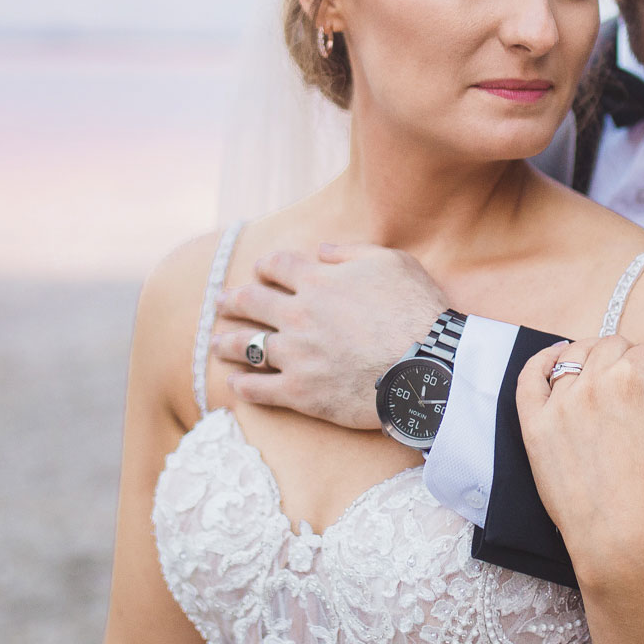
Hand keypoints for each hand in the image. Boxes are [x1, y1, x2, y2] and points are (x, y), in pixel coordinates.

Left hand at [213, 242, 448, 431]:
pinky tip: (235, 385)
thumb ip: (351, 252)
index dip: (265, 267)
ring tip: (217, 344)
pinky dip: (243, 386)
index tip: (260, 271)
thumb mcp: (392, 262)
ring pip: (246, 345)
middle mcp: (298, 314)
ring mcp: (295, 355)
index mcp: (317, 280)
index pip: (275, 266)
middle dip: (231, 301)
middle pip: (250, 302)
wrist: (427, 366)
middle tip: (220, 303)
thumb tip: (321, 250)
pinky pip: (258, 389)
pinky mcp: (299, 392)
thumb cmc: (417, 310)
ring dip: (226, 343)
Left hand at [515, 334, 643, 587]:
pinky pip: (530, 377)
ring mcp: (558, 403)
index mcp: (630, 381)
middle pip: (610, 346)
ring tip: (601, 373)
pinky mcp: (534, 424)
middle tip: (635, 385)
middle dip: (629, 358)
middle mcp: (590, 384)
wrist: (617, 534)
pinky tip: (554, 357)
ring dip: (591, 355)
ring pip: (573, 355)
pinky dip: (541, 360)